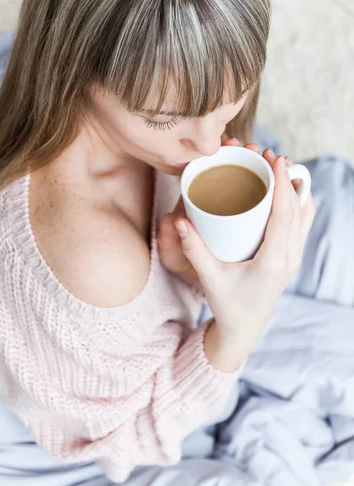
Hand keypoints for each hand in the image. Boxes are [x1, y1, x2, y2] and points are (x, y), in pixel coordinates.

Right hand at [159, 139, 315, 370]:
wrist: (243, 329)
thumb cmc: (228, 305)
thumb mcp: (209, 278)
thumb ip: (194, 250)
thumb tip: (180, 221)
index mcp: (273, 262)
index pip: (285, 215)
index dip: (282, 183)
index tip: (275, 159)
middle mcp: (289, 258)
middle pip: (299, 209)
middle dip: (288, 178)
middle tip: (270, 156)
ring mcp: (294, 258)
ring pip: (305, 215)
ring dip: (295, 189)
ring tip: (277, 169)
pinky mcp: (291, 258)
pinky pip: (302, 224)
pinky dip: (297, 203)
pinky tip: (282, 192)